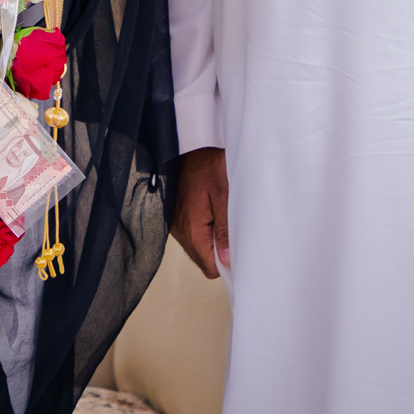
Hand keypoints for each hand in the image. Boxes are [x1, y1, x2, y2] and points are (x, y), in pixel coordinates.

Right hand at [170, 146, 229, 278]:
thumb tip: (227, 259)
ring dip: (211, 240)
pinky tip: (211, 213)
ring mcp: (176, 224)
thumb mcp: (224, 196)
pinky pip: (191, 234)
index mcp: (192, 229)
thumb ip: (225, 230)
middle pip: (203, 259)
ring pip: (197, 247)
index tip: (237, 252)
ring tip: (221, 218)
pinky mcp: (176, 217)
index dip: (225, 264)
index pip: (209, 267)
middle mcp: (180, 231)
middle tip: (232, 231)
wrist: (190, 147)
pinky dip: (203, 230)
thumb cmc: (208, 166)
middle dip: (219, 252)